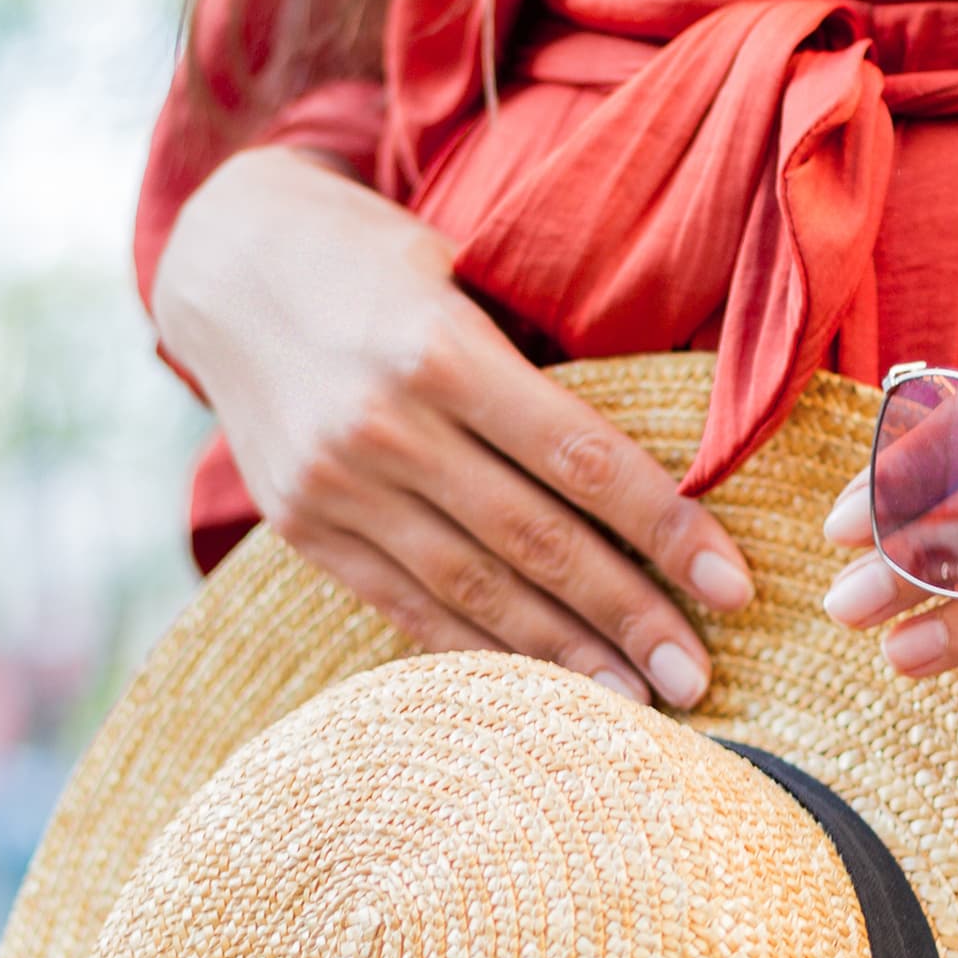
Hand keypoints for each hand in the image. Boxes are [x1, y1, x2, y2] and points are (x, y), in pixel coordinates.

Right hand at [154, 145, 755, 705]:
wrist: (223, 259)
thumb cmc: (373, 255)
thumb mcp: (460, 271)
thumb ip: (536, 361)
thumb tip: (655, 458)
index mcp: (439, 348)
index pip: (580, 459)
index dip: (665, 529)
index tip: (734, 587)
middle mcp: (384, 427)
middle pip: (534, 541)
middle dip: (628, 616)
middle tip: (700, 679)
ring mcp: (335, 486)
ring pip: (472, 589)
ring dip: (564, 654)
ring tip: (638, 701)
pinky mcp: (302, 528)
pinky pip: (405, 605)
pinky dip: (478, 650)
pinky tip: (541, 690)